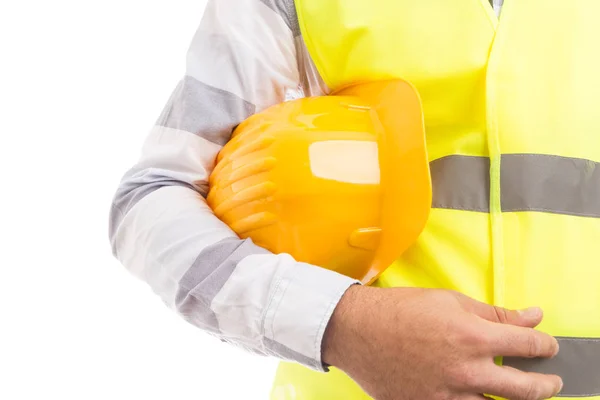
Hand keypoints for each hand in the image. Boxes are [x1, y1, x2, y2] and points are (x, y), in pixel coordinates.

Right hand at [322, 286, 562, 399]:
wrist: (358, 330)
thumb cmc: (401, 309)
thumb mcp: (451, 301)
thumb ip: (495, 313)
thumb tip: (532, 316)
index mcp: (473, 336)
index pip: (528, 345)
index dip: (544, 345)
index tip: (546, 345)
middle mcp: (466, 370)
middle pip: (525, 389)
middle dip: (546, 385)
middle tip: (551, 382)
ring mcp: (447, 395)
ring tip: (514, 392)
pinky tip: (475, 396)